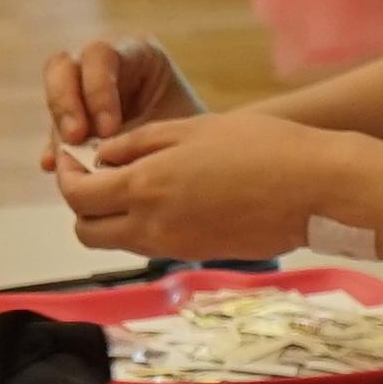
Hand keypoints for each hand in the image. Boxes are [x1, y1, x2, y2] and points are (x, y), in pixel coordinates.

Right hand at [41, 35, 196, 154]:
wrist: (199, 157)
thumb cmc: (193, 135)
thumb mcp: (168, 131)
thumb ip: (130, 136)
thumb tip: (88, 153)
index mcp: (136, 53)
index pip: (101, 56)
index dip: (97, 90)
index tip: (109, 130)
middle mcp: (104, 64)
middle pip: (64, 66)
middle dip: (65, 103)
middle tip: (76, 139)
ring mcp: (84, 89)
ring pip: (53, 93)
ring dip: (57, 124)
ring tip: (66, 159)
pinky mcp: (75, 118)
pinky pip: (54, 127)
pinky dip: (54, 147)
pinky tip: (53, 166)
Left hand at [54, 110, 338, 260]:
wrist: (315, 190)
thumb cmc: (261, 147)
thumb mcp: (193, 129)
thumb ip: (140, 144)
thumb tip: (103, 156)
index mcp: (145, 187)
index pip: (77, 196)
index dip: (67, 176)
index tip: (74, 158)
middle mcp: (152, 225)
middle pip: (86, 231)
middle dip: (82, 204)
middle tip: (98, 174)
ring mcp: (174, 245)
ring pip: (116, 242)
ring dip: (111, 217)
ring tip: (135, 183)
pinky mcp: (196, 254)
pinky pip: (149, 244)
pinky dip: (142, 224)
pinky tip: (168, 196)